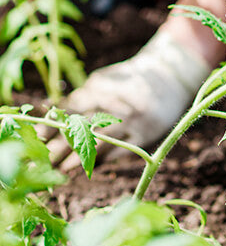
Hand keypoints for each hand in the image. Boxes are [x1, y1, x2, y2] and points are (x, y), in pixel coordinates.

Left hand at [46, 31, 210, 168]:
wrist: (170, 76)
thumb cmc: (131, 78)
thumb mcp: (104, 80)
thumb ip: (83, 95)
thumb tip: (52, 112)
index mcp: (100, 89)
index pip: (67, 110)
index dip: (49, 126)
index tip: (34, 139)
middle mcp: (114, 105)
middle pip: (79, 129)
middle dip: (58, 147)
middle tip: (40, 161)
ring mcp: (130, 120)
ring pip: (98, 143)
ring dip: (78, 158)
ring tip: (62, 170)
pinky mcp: (144, 133)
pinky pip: (121, 149)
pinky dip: (103, 158)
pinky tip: (90, 166)